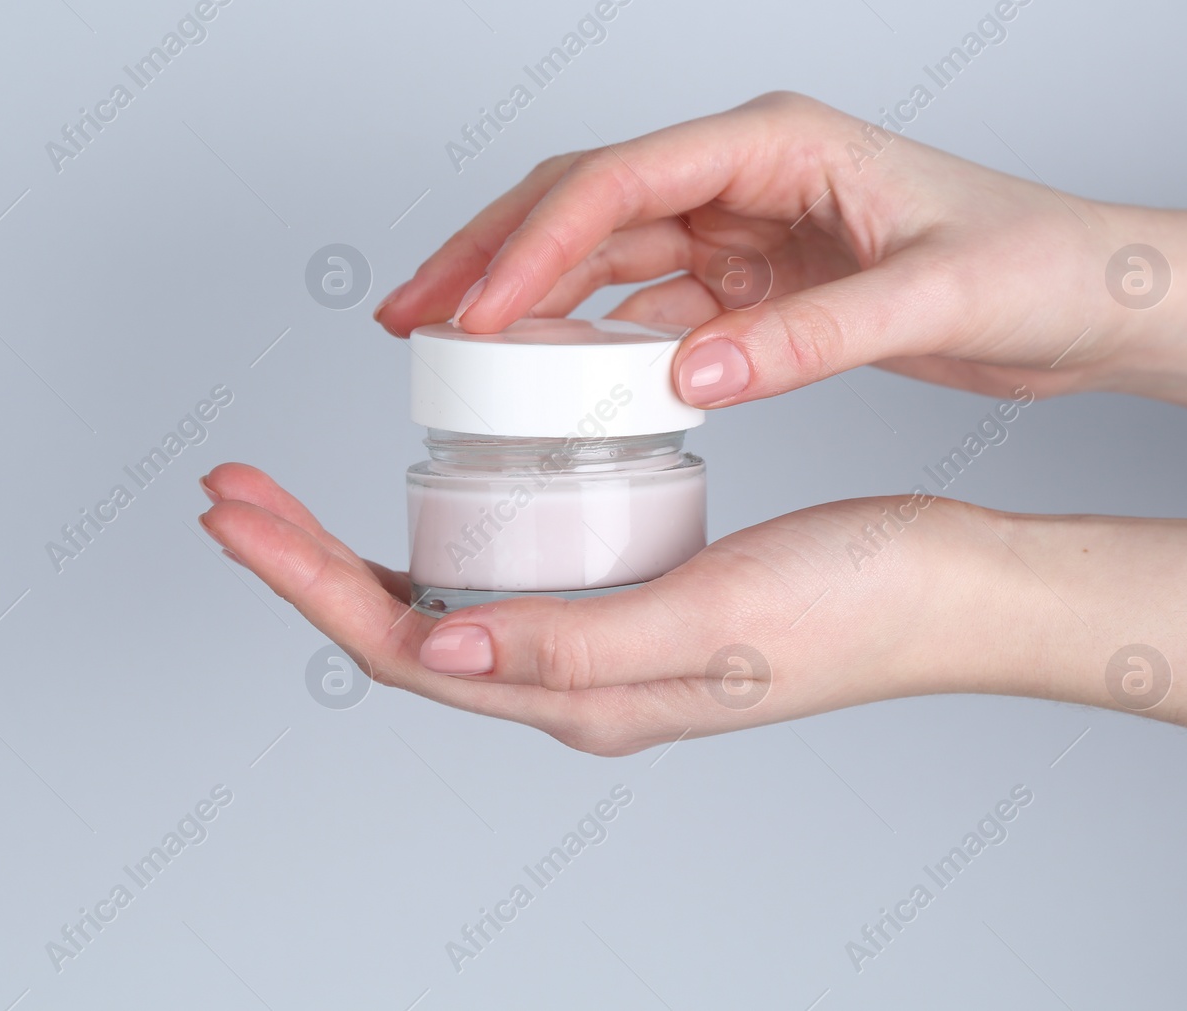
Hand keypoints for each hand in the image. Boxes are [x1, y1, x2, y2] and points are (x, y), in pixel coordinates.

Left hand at [198, 463, 988, 754]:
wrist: (951, 588)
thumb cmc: (856, 603)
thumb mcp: (705, 621)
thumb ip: (568, 646)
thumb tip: (431, 647)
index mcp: (582, 696)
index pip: (401, 644)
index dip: (306, 579)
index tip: (239, 511)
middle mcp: (576, 681)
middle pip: (400, 626)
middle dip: (304, 561)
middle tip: (234, 490)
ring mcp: (602, 643)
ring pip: (443, 603)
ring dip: (355, 553)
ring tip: (293, 499)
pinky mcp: (630, 601)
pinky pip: (506, 579)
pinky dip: (441, 536)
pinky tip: (430, 498)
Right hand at [374, 91, 1143, 406]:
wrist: (1091, 299)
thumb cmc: (1037, 265)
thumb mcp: (933, 298)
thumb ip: (807, 340)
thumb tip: (688, 381)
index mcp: (779, 142)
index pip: (621, 178)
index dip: (534, 243)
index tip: (474, 310)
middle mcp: (746, 174)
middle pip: (581, 202)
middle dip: (488, 256)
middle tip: (409, 316)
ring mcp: (743, 227)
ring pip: (599, 253)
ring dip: (521, 299)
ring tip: (447, 347)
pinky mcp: (753, 282)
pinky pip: (644, 305)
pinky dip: (588, 339)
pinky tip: (544, 377)